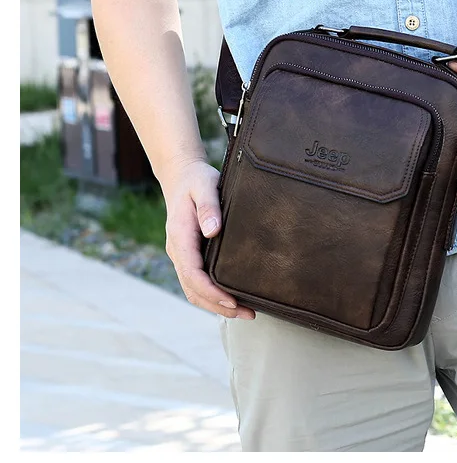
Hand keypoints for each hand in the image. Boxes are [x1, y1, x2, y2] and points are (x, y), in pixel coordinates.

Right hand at [161, 159, 255, 319]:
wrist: (181, 176)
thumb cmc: (196, 180)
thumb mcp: (204, 185)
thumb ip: (209, 206)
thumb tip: (213, 231)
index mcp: (180, 236)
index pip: (193, 274)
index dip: (212, 292)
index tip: (233, 301)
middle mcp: (177, 250)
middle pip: (192, 289)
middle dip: (217, 306)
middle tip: (246, 313)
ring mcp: (181, 254)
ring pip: (193, 290)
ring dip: (215, 305)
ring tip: (243, 311)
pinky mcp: (189, 254)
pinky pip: (196, 281)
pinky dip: (211, 294)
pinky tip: (231, 296)